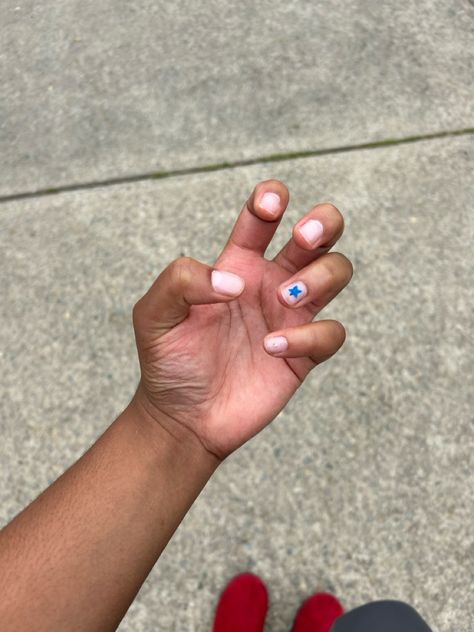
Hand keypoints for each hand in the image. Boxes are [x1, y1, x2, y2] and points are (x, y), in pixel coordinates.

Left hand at [132, 180, 352, 458]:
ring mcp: (291, 316)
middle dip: (323, 224)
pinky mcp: (304, 354)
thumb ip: (181, 281)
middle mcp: (270, 283)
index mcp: (237, 263)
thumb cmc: (168, 362)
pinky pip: (331, 333)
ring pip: (336, 273)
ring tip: (283, 300)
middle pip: (320, 234)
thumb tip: (234, 281)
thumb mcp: (154, 314)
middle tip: (303, 239)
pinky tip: (273, 348)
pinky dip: (310, 336)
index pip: (264, 216)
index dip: (272, 198)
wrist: (182, 418)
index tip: (270, 207)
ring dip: (320, 277)